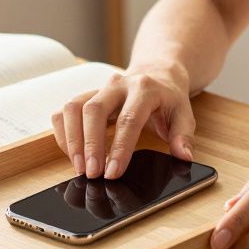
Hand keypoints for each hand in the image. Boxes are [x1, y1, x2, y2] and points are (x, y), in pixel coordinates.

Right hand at [51, 61, 194, 178]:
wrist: (156, 74)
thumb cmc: (168, 98)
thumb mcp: (184, 114)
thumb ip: (184, 135)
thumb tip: (183, 156)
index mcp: (144, 88)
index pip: (129, 119)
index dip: (119, 148)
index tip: (113, 173)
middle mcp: (117, 84)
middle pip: (94, 110)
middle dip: (90, 144)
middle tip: (91, 174)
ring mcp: (98, 88)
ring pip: (74, 107)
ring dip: (72, 140)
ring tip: (79, 168)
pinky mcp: (85, 96)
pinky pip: (65, 111)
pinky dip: (64, 133)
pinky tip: (72, 154)